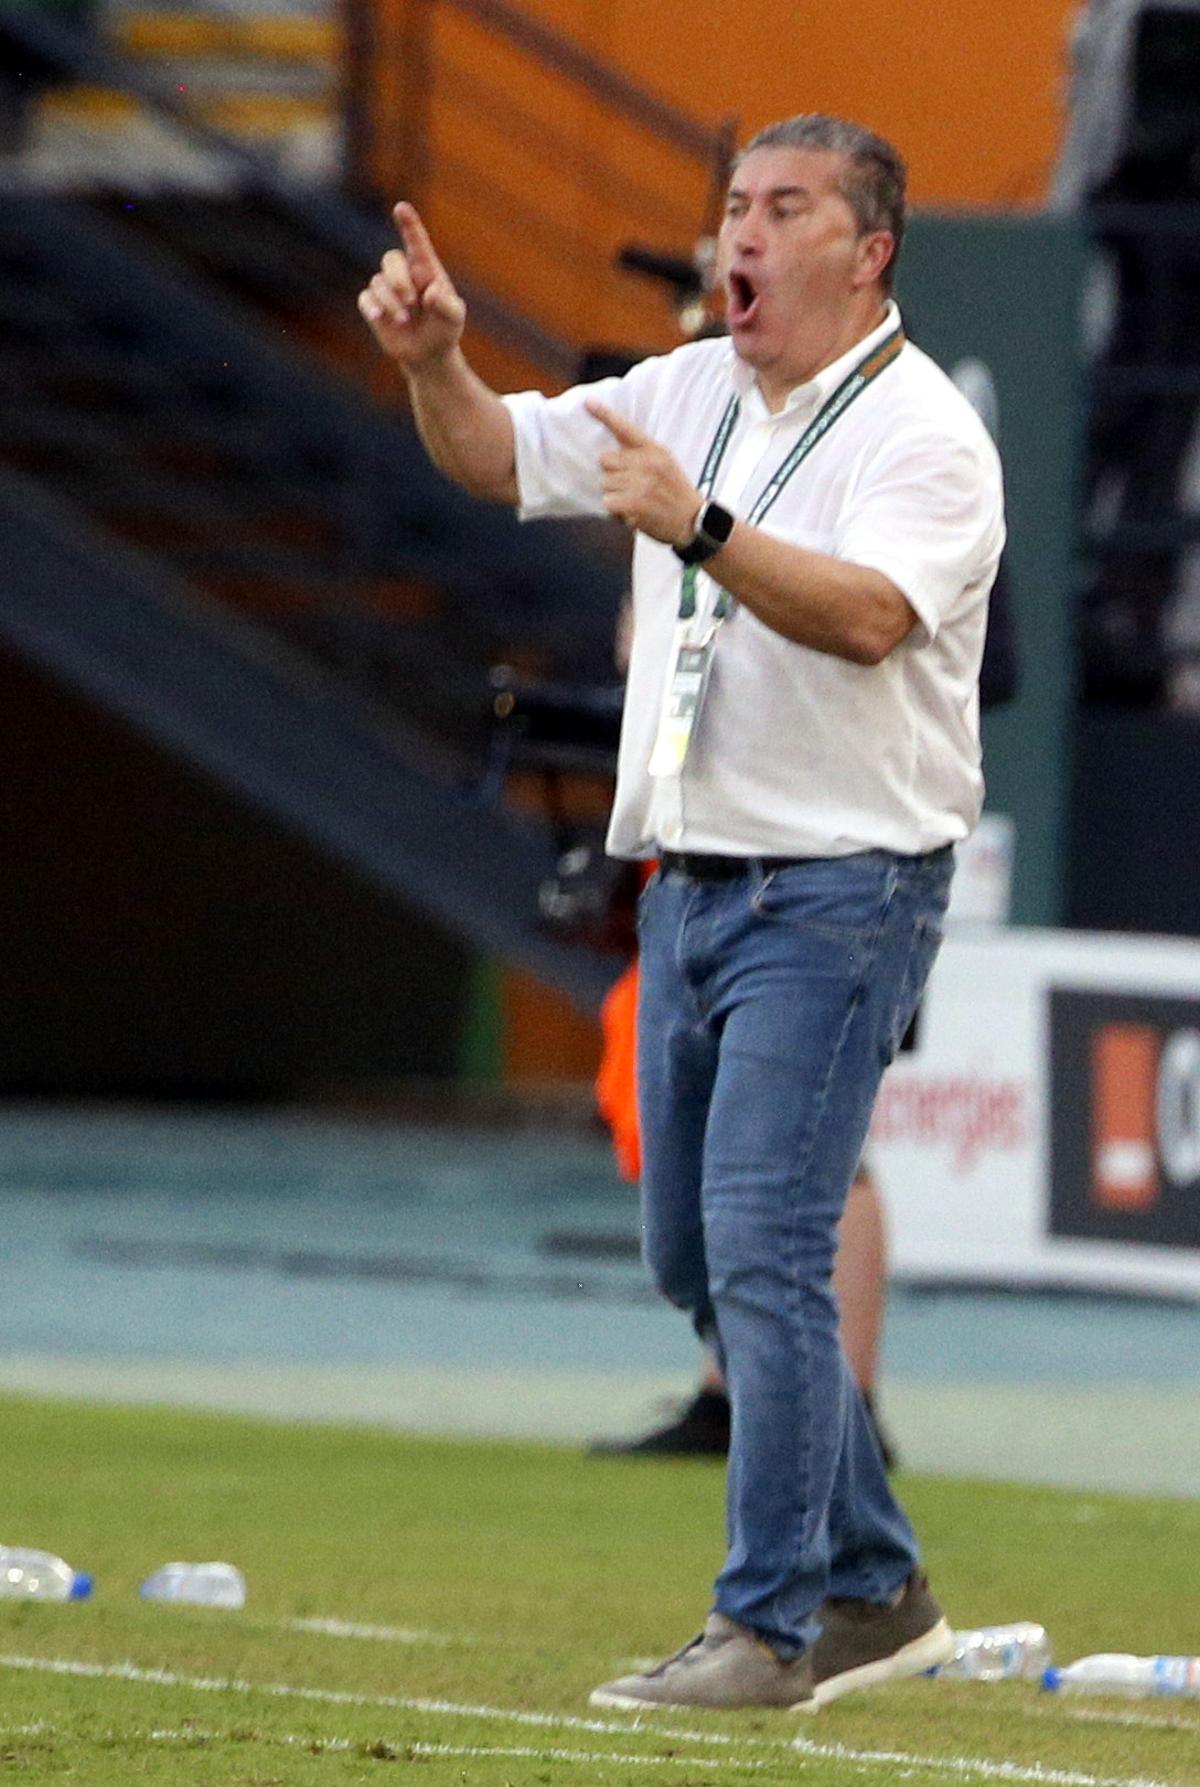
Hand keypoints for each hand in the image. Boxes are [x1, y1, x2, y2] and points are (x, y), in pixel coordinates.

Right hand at [358, 203, 466, 371]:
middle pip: (391, 259)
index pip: (416, 241)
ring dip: (391, 303)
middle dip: (398, 279)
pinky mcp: (373, 305)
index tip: (401, 208)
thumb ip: (447, 304)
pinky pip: (365, 298)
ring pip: (378, 282)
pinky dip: (372, 307)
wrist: (428, 355)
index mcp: (426, 269)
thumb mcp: (454, 318)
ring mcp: (387, 289)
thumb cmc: (445, 329)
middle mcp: (404, 274)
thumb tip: (430, 292)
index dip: (408, 224)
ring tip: (405, 321)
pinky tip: (380, 318)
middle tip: (411, 302)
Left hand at [587, 401, 702, 545]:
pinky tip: (630, 513)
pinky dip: (614, 511)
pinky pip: (608, 501)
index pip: (626, 428)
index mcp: (654, 450)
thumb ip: (641, 455)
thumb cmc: (676, 494)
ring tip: (632, 501)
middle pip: (605, 460)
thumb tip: (608, 457)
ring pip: (604, 483)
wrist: (694, 521)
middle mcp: (647, 462)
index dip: (605, 415)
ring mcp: (641, 482)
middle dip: (612, 475)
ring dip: (613, 495)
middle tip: (629, 487)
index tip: (587, 402)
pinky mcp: (635, 502)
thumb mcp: (666, 464)